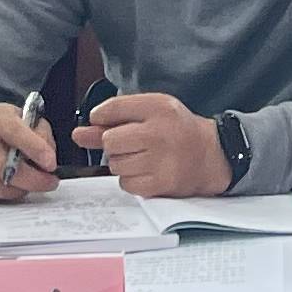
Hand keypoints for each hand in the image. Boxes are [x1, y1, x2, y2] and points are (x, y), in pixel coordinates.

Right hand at [0, 101, 60, 202]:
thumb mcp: (23, 118)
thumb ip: (40, 133)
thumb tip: (48, 159)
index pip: (14, 132)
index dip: (35, 149)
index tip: (51, 163)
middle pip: (5, 169)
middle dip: (34, 180)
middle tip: (49, 182)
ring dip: (20, 189)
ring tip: (27, 181)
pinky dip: (3, 195)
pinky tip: (7, 184)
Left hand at [81, 92, 230, 197]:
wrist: (212, 155)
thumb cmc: (178, 131)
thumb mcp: (151, 113)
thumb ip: (114, 120)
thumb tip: (79, 134)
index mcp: (158, 107)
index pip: (111, 108)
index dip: (100, 118)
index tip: (105, 124)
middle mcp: (159, 132)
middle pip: (109, 140)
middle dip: (114, 144)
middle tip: (132, 144)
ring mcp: (160, 160)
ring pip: (115, 164)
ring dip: (123, 163)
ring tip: (144, 157)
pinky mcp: (160, 183)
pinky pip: (126, 183)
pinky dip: (131, 180)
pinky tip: (148, 171)